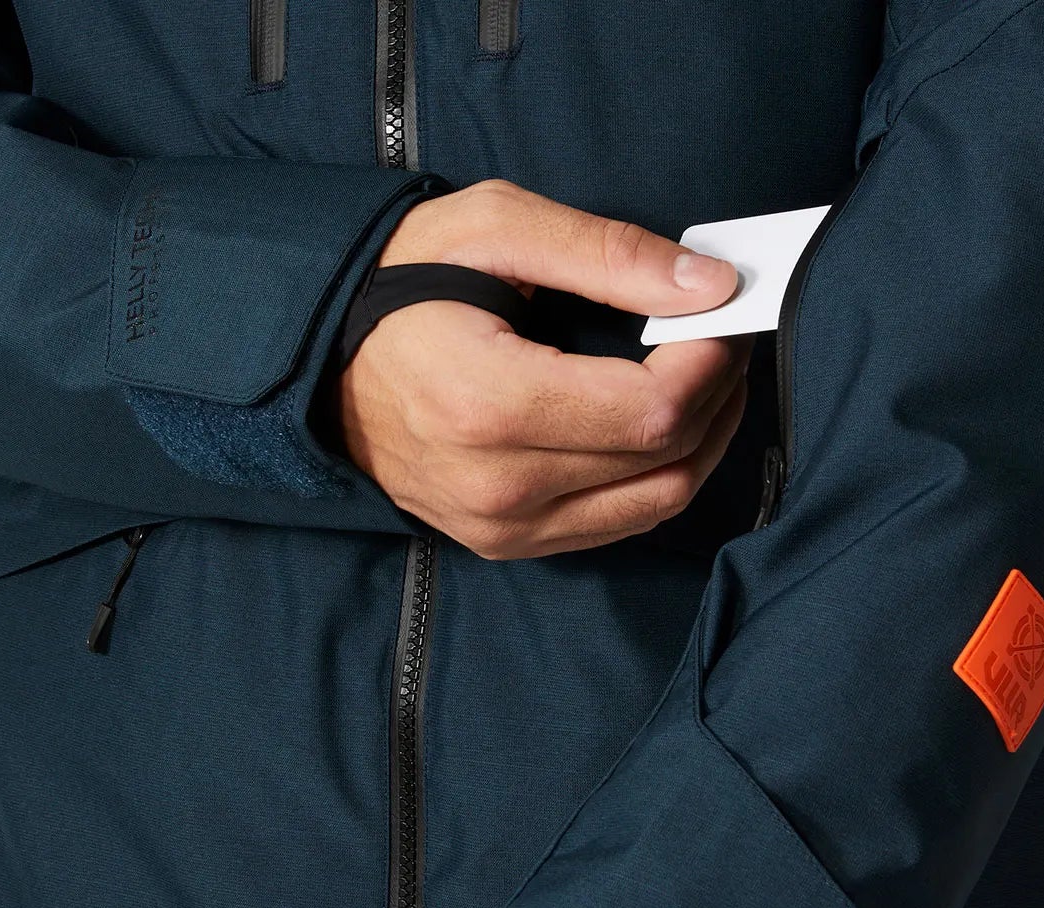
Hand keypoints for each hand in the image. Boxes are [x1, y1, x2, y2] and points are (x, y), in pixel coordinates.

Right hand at [336, 179, 750, 558]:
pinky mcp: (506, 543)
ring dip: (700, 441)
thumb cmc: (403, 281)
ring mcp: (502, 527)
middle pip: (666, 462)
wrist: (322, 358)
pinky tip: (656, 423)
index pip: (653, 413)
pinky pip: (617, 524)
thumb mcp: (496, 228)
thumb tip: (709, 287)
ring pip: (654, 504)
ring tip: (702, 378)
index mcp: (491, 406)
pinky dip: (656, 475)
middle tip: (720, 337)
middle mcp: (499, 487)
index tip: (719, 313)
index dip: (710, 363)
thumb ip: (607, 254)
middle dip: (717, 395)